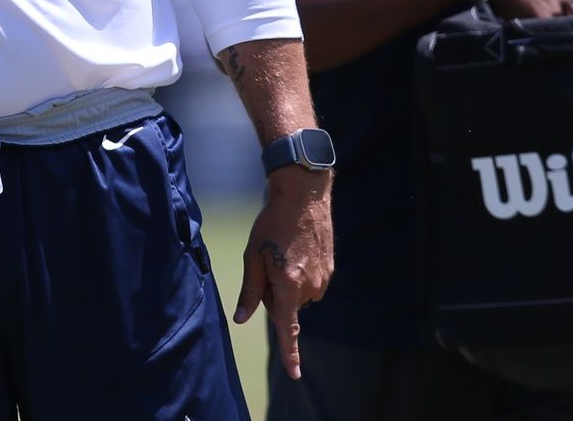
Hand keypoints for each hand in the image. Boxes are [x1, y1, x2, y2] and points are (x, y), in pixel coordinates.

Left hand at [234, 167, 331, 380]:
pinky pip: (309, 283)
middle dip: (273, 293)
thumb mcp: (253, 256)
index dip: (290, 353)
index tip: (295, 374)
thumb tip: (242, 318)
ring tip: (283, 251)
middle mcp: (310, 287)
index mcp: (289, 285)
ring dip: (287, 283)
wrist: (303, 197)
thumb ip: (250, 290)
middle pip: (285, 306)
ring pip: (298, 295)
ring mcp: (323, 278)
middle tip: (267, 262)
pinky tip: (295, 249)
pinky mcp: (330, 270)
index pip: (288, 328)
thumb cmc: (272, 224)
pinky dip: (299, 273)